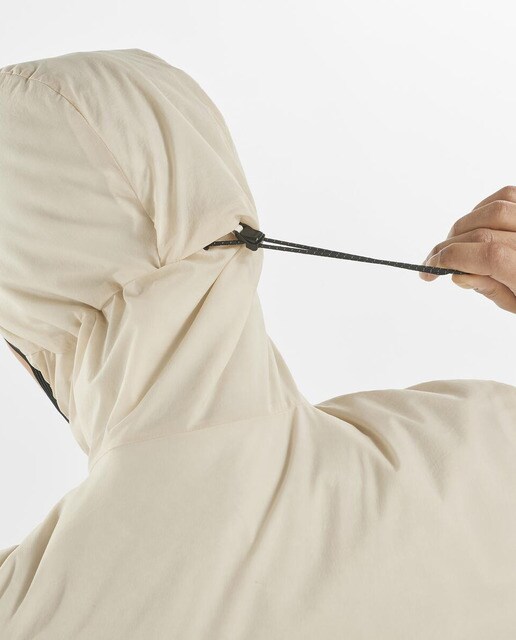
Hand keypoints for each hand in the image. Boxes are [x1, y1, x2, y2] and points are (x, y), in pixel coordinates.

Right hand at [420, 185, 515, 313]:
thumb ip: (493, 288)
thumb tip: (458, 274)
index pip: (488, 257)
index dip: (452, 258)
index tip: (431, 269)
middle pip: (485, 231)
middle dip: (450, 244)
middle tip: (434, 259)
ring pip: (494, 209)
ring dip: (465, 224)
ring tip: (455, 243)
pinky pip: (509, 195)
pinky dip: (485, 206)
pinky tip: (475, 223)